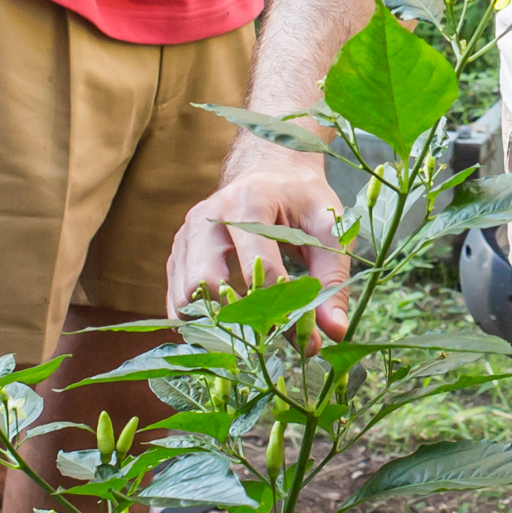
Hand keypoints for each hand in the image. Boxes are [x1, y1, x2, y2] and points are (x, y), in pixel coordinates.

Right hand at [168, 148, 349, 335]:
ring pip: (185, 296)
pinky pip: (177, 299)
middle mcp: (207, 218)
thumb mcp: (328, 229)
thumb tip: (334, 332)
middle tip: (272, 337)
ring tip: (252, 335)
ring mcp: (187, 236)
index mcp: (247, 203)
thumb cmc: (302, 200)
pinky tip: (230, 329)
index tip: (306, 339)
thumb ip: (332, 279)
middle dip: (240, 317)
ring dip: (215, 324)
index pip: (258, 269)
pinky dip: (199, 321)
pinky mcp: (179, 254)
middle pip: (207, 283)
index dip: (282, 309)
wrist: (269, 172)